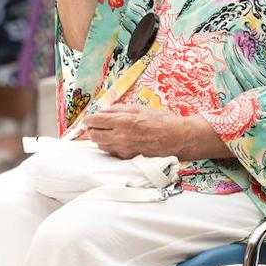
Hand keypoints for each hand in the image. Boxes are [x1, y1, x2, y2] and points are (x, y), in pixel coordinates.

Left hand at [84, 104, 225, 158]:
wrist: (176, 138)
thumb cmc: (160, 120)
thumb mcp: (138, 108)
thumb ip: (117, 109)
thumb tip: (102, 111)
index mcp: (122, 121)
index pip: (94, 121)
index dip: (88, 119)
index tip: (90, 118)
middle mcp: (120, 137)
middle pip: (93, 135)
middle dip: (91, 129)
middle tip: (96, 125)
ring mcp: (123, 149)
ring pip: (100, 145)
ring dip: (100, 138)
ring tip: (109, 131)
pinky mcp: (127, 158)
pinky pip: (110, 152)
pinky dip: (109, 146)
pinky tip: (118, 140)